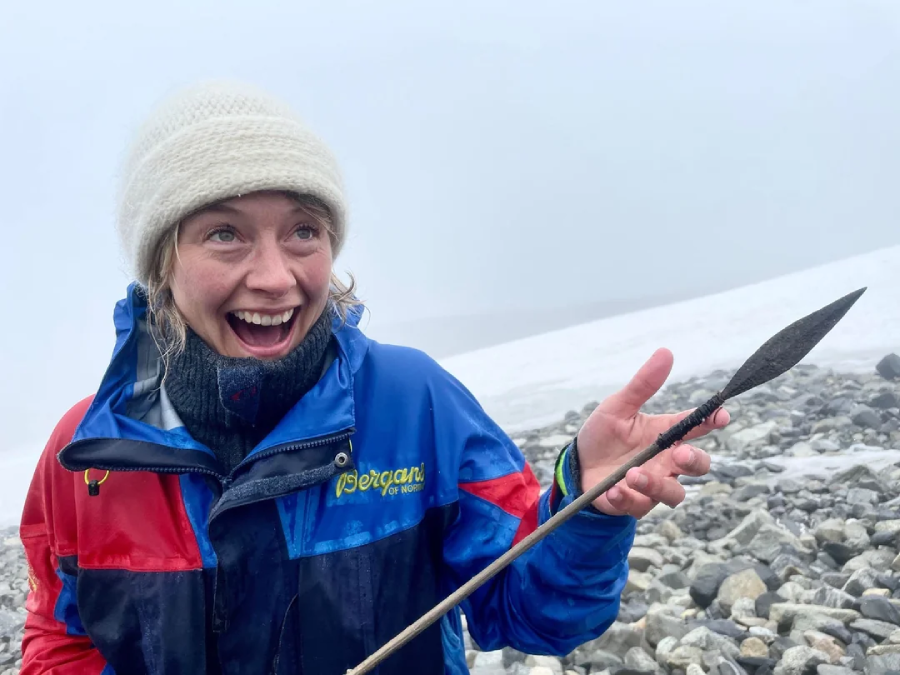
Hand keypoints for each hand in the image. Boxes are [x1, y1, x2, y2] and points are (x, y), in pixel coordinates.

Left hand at [575, 348, 728, 517]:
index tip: (721, 415)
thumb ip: (643, 384)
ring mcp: (653, 485)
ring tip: (633, 474)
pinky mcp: (634, 503)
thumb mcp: (618, 406)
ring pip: (674, 493)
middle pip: (698, 465)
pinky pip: (640, 506)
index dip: (713, 420)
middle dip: (694, 460)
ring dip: (657, 485)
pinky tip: (613, 489)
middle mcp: (665, 461)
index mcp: (665, 434)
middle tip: (679, 453)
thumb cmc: (602, 435)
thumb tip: (666, 352)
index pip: (696, 426)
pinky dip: (627, 498)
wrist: (576, 467)